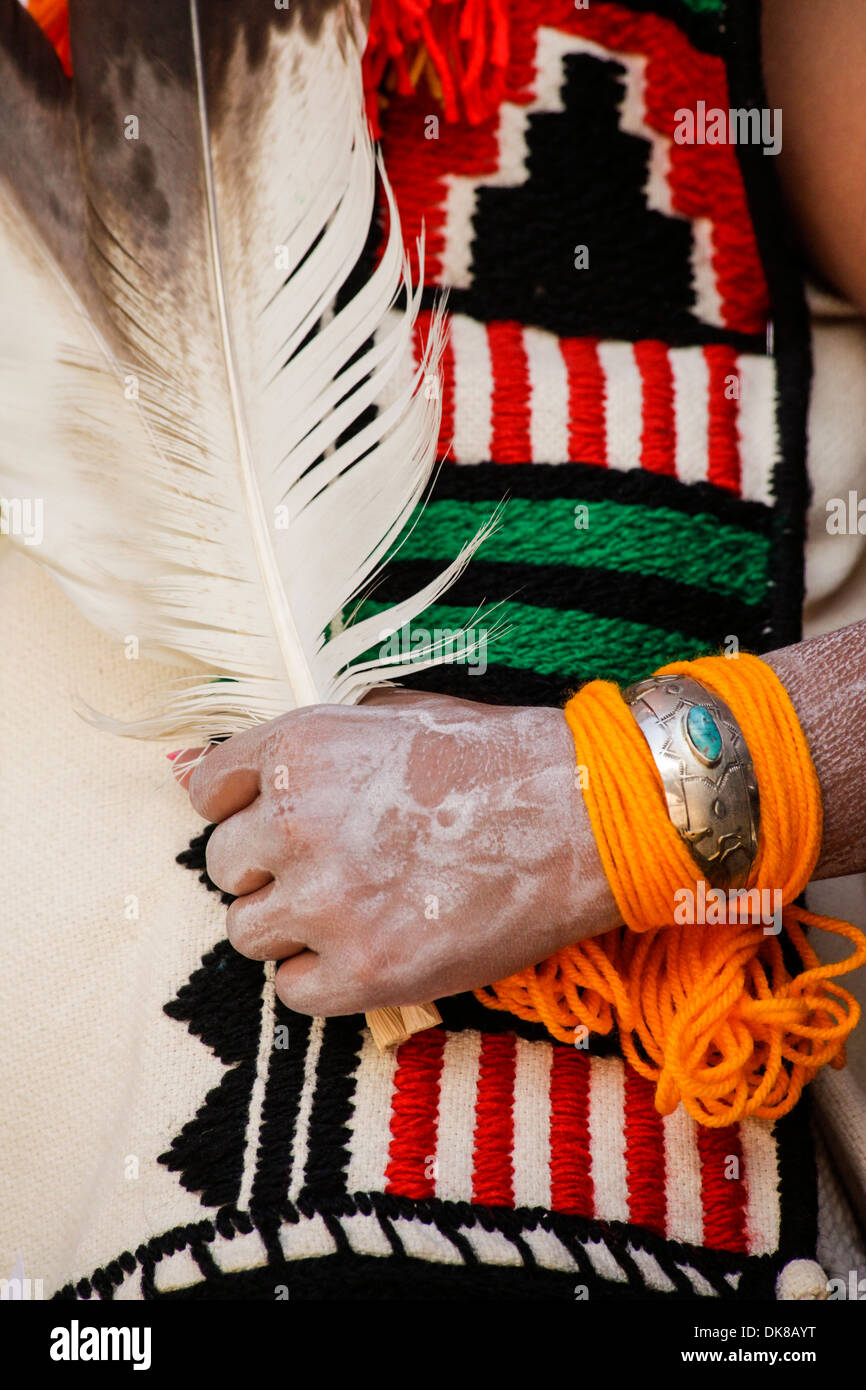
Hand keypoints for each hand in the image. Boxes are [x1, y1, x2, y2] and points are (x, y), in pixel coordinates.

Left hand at [185, 690, 620, 1015]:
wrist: (578, 816)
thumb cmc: (494, 759)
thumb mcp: (389, 715)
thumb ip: (301, 745)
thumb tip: (204, 768)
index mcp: (298, 751)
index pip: (209, 790)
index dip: (242, 809)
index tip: (273, 824)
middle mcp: (295, 823)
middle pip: (223, 866)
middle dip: (266, 870)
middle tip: (326, 870)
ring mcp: (327, 902)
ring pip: (248, 933)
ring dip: (289, 928)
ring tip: (351, 913)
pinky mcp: (364, 971)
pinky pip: (291, 993)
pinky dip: (321, 980)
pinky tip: (368, 951)